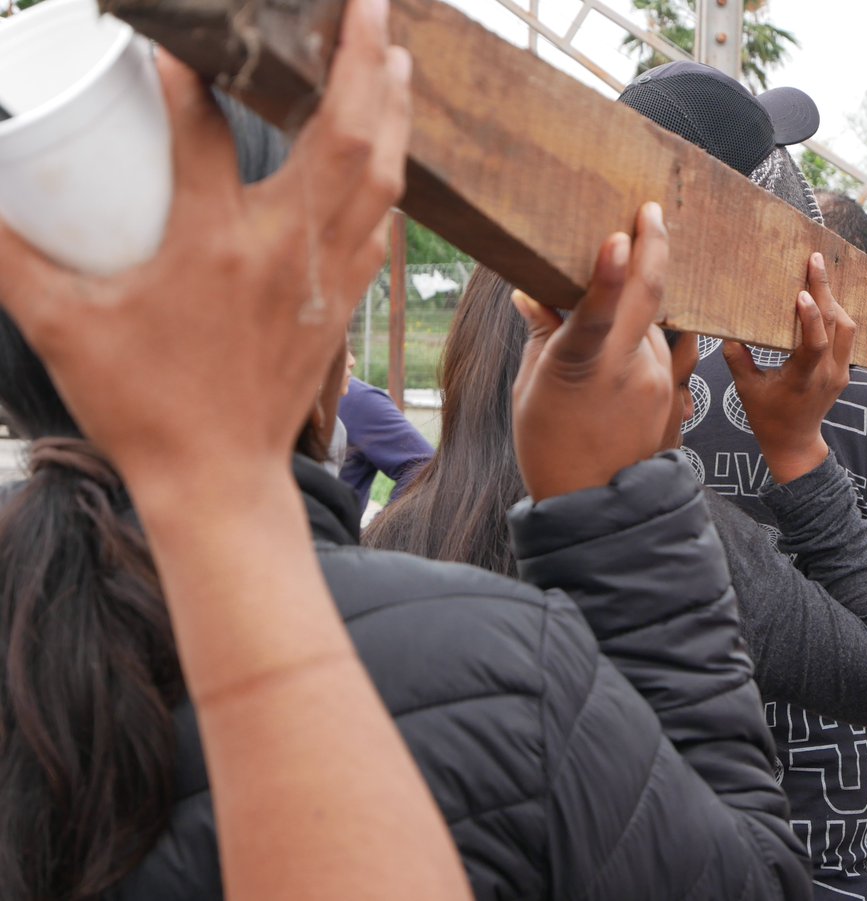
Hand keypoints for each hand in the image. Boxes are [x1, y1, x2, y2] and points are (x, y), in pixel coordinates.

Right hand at [0, 0, 410, 493]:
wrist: (220, 481)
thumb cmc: (144, 406)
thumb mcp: (61, 325)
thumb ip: (6, 253)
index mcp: (212, 247)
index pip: (206, 129)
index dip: (193, 69)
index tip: (182, 33)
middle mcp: (284, 251)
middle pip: (342, 135)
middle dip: (359, 60)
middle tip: (367, 3)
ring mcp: (324, 277)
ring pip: (379, 176)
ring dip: (391, 111)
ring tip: (395, 55)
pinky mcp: (344, 303)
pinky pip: (381, 224)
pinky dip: (390, 177)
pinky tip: (390, 153)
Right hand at [511, 202, 672, 501]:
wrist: (596, 504)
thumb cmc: (549, 447)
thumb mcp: (531, 390)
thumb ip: (542, 335)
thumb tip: (531, 295)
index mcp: (582, 369)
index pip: (600, 313)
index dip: (611, 273)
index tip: (623, 234)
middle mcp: (628, 372)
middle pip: (648, 297)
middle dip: (654, 247)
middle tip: (652, 210)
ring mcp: (658, 383)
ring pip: (653, 322)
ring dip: (641, 299)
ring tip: (633, 273)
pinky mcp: (674, 394)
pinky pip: (662, 349)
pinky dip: (643, 334)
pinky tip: (630, 332)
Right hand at [723, 252, 853, 483]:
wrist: (794, 443)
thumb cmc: (766, 416)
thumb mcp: (746, 389)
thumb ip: (737, 359)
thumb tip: (729, 331)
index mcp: (803, 379)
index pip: (815, 343)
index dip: (812, 316)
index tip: (801, 292)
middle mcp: (828, 374)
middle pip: (838, 326)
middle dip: (826, 291)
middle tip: (815, 260)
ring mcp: (840, 372)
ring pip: (850, 329)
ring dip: (838, 300)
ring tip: (823, 273)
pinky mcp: (845, 371)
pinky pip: (851, 337)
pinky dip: (843, 314)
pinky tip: (834, 296)